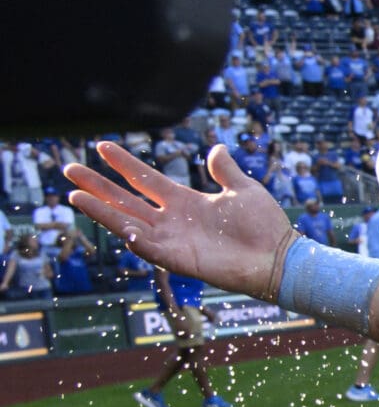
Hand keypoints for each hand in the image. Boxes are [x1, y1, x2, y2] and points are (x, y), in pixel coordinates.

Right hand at [66, 144, 292, 300]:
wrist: (279, 256)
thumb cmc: (265, 226)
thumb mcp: (243, 189)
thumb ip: (225, 170)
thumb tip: (216, 147)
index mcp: (185, 202)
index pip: (145, 179)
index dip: (124, 164)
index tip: (102, 146)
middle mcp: (172, 220)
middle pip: (125, 199)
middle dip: (98, 185)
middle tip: (70, 168)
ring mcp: (173, 240)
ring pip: (127, 222)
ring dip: (101, 210)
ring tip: (75, 195)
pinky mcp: (179, 260)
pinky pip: (150, 249)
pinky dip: (134, 239)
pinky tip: (119, 225)